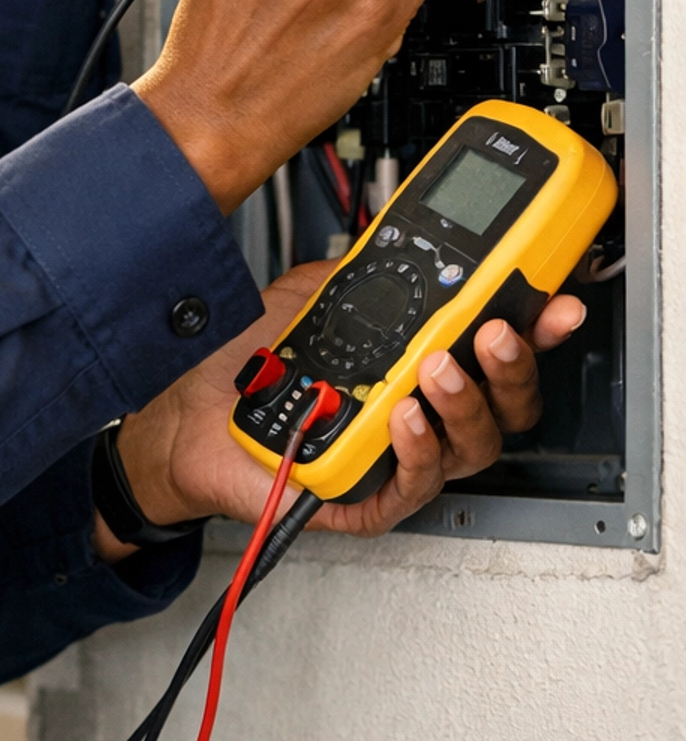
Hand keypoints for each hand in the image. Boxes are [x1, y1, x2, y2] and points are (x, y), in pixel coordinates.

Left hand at [98, 261, 587, 552]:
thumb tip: (405, 243)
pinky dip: (416, 448)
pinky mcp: (367, 497)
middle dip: (511, 368)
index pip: (491, 350)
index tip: (554, 305)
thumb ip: (365, 275)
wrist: (185, 413)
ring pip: (470, 446)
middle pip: (502, 405)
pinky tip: (402, 413)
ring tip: (438, 368)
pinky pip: (413, 484)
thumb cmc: (247, 364)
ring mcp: (396, 457)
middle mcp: (418, 412)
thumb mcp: (314, 297)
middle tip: (494, 334)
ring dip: (464, 403)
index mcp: (414, 361)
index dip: (532, 330)